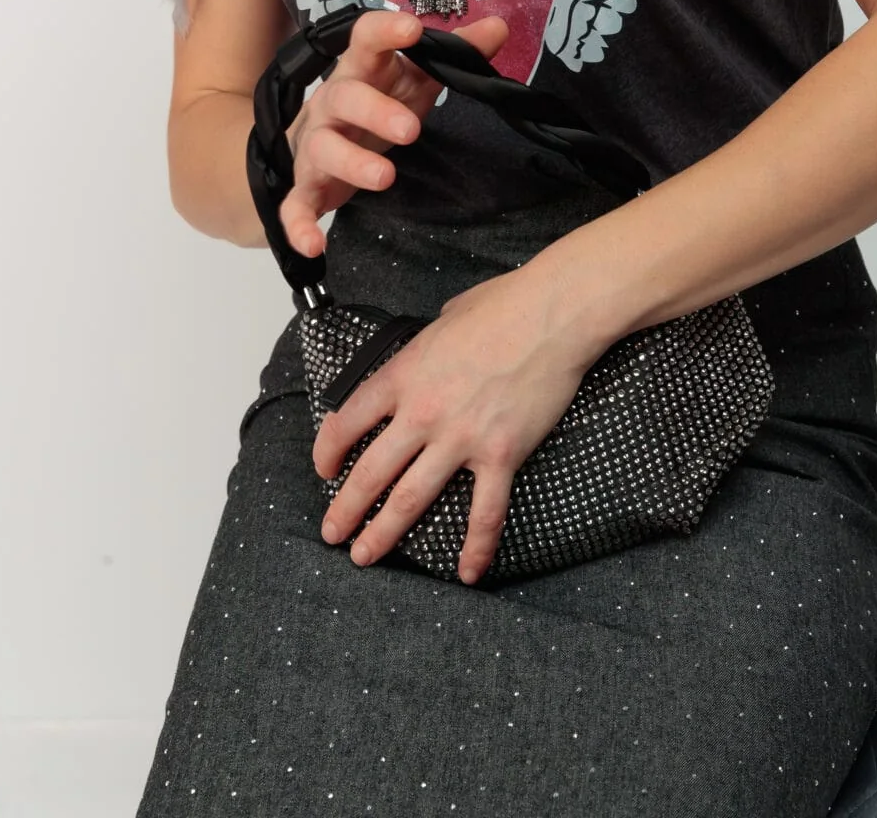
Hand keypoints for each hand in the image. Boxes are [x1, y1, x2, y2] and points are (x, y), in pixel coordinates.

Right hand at [279, 6, 509, 259]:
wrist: (315, 143)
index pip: (366, 40)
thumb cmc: (376, 103)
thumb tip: (499, 26)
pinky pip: (294, 205)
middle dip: (375, 110)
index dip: (385, 30)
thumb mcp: (415, 79)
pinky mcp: (306, 186)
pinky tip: (315, 244)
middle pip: (344, 96)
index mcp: (361, 71)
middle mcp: (332, 104)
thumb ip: (454, 54)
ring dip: (351, 163)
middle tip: (412, 129)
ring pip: (323, 147)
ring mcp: (316, 145)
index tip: (411, 28)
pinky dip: (299, 224)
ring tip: (385, 178)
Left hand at [312, 264, 593, 584]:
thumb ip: (428, 343)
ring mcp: (461, 438)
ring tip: (365, 556)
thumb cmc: (504, 304)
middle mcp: (423, 412)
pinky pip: (485, 512)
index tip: (324, 470)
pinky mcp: (501, 455)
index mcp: (405, 374)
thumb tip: (430, 346)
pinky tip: (467, 572)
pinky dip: (475, 547)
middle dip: (346, 509)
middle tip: (332, 533)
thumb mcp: (447, 315)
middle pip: (370, 471)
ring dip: (384, 532)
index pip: (348, 420)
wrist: (553, 314)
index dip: (328, 450)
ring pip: (411, 498)